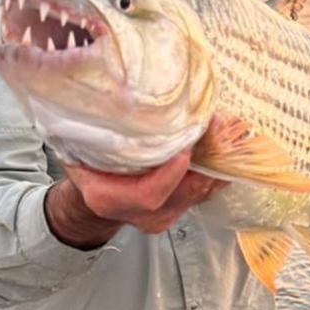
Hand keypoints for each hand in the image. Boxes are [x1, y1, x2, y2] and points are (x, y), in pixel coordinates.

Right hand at [47, 120, 227, 246]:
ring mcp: (167, 213)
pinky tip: (231, 141)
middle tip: (220, 126)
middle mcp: (143, 213)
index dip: (170, 175)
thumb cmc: (87, 166)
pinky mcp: (183, 207)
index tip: (184, 149)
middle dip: (206, 160)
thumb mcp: (77, 147)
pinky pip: (206, 188)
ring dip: (219, 160)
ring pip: (201, 190)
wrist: (95, 197)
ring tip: (231, 127)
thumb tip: (100, 95)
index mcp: (110, 199)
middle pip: (184, 192)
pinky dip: (219, 165)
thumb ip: (91, 131)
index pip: (149, 195)